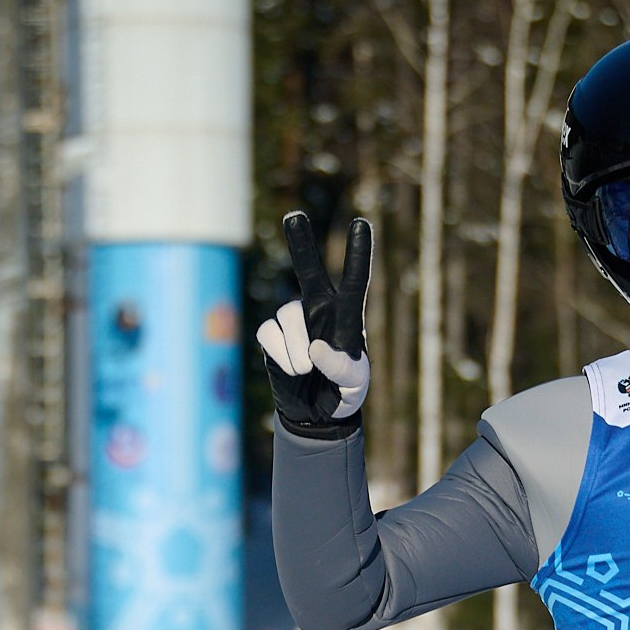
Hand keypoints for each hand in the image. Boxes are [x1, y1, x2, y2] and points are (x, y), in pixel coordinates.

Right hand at [257, 212, 371, 434]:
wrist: (315, 413)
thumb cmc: (343, 392)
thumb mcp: (354, 387)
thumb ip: (342, 368)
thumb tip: (315, 348)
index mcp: (346, 315)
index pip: (354, 281)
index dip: (357, 254)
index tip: (361, 224)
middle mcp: (317, 308)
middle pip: (308, 271)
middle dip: (300, 243)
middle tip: (293, 217)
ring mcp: (291, 319)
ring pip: (288, 317)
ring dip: (297, 352)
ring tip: (307, 370)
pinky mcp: (270, 335)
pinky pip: (269, 335)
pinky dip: (281, 357)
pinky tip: (291, 370)